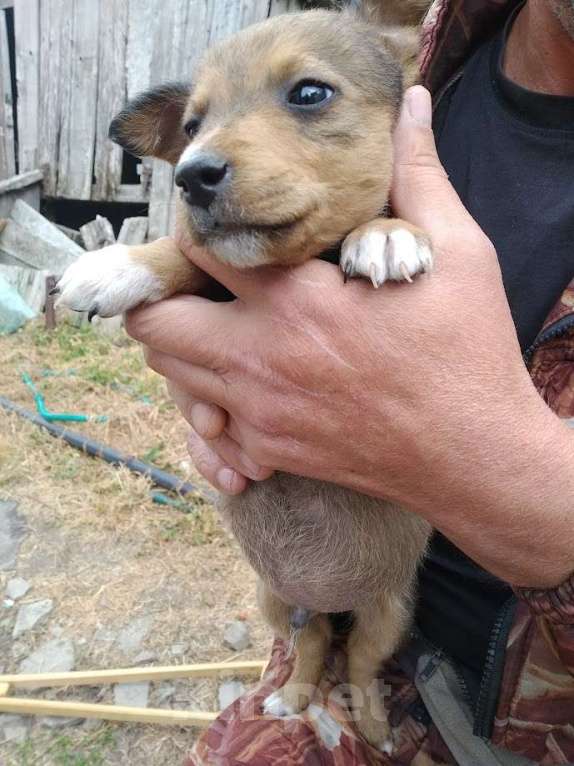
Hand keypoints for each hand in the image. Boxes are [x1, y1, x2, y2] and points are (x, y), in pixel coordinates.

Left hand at [127, 86, 573, 586]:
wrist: (472, 455)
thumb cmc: (467, 354)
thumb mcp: (457, 254)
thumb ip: (419, 176)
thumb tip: (410, 107)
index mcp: (298, 299)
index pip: (196, 248)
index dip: (196, 226)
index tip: (216, 225)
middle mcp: (261, 358)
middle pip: (154, 321)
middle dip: (161, 294)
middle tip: (197, 282)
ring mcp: (259, 411)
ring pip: (170, 373)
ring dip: (182, 343)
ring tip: (221, 324)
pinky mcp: (269, 450)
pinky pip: (209, 420)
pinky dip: (214, 397)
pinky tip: (252, 381)